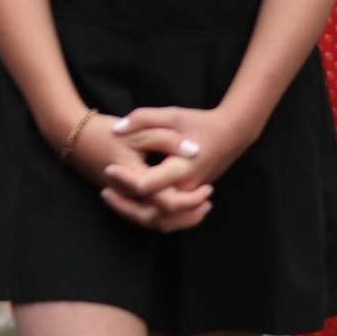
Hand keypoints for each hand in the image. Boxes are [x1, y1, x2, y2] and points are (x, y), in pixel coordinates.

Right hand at [52, 111, 214, 233]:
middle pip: (159, 221)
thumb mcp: (139, 130)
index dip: (190, 201)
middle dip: (186, 217)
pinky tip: (176, 202)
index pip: (167, 203)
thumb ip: (168, 140)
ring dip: (176, 219)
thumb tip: (195, 151)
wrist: (73, 135)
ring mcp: (121, 197)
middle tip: (207, 204)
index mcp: (134, 180)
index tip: (207, 189)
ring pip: (151, 221)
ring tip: (198, 207)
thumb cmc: (105, 131)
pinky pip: (143, 214)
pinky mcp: (119, 196)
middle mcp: (127, 195)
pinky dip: (162, 213)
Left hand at [82, 103, 261, 232]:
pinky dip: (148, 215)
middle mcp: (187, 187)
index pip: (147, 185)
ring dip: (135, 215)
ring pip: (162, 221)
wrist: (232, 133)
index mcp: (181, 168)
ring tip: (113, 199)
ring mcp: (190, 195)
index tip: (109, 167)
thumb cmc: (200, 122)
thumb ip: (142, 119)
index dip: (125, 179)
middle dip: (125, 208)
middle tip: (105, 193)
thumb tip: (116, 129)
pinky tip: (130, 200)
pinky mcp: (190, 197)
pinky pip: (168, 216)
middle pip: (153, 213)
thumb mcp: (171, 114)